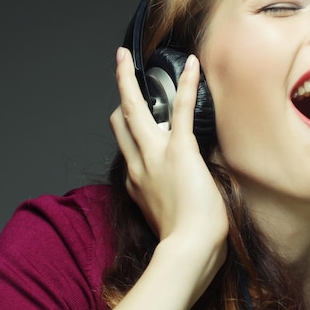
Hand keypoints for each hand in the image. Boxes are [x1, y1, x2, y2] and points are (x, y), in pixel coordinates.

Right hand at [110, 48, 227, 288]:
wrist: (189, 251)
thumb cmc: (183, 244)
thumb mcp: (165, 220)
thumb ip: (165, 203)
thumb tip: (177, 197)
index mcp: (137, 183)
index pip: (128, 150)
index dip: (129, 134)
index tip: (131, 123)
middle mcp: (139, 166)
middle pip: (119, 124)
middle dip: (118, 95)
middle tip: (120, 72)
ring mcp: (155, 156)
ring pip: (133, 111)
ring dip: (128, 81)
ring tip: (125, 58)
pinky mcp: (179, 150)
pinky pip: (181, 110)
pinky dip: (186, 85)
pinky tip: (191, 65)